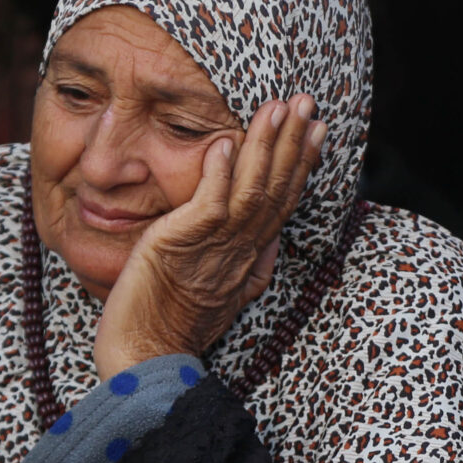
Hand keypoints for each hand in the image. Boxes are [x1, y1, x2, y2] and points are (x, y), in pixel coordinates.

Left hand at [91, 95, 325, 377]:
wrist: (147, 358)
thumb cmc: (174, 327)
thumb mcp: (225, 296)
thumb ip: (249, 264)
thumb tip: (269, 238)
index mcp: (250, 258)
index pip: (283, 202)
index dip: (301, 164)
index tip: (315, 131)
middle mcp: (241, 250)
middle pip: (275, 189)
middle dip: (292, 143)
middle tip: (305, 103)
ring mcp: (215, 248)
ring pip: (251, 190)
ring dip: (265, 147)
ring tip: (276, 109)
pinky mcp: (182, 245)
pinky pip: (210, 204)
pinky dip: (220, 172)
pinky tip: (227, 142)